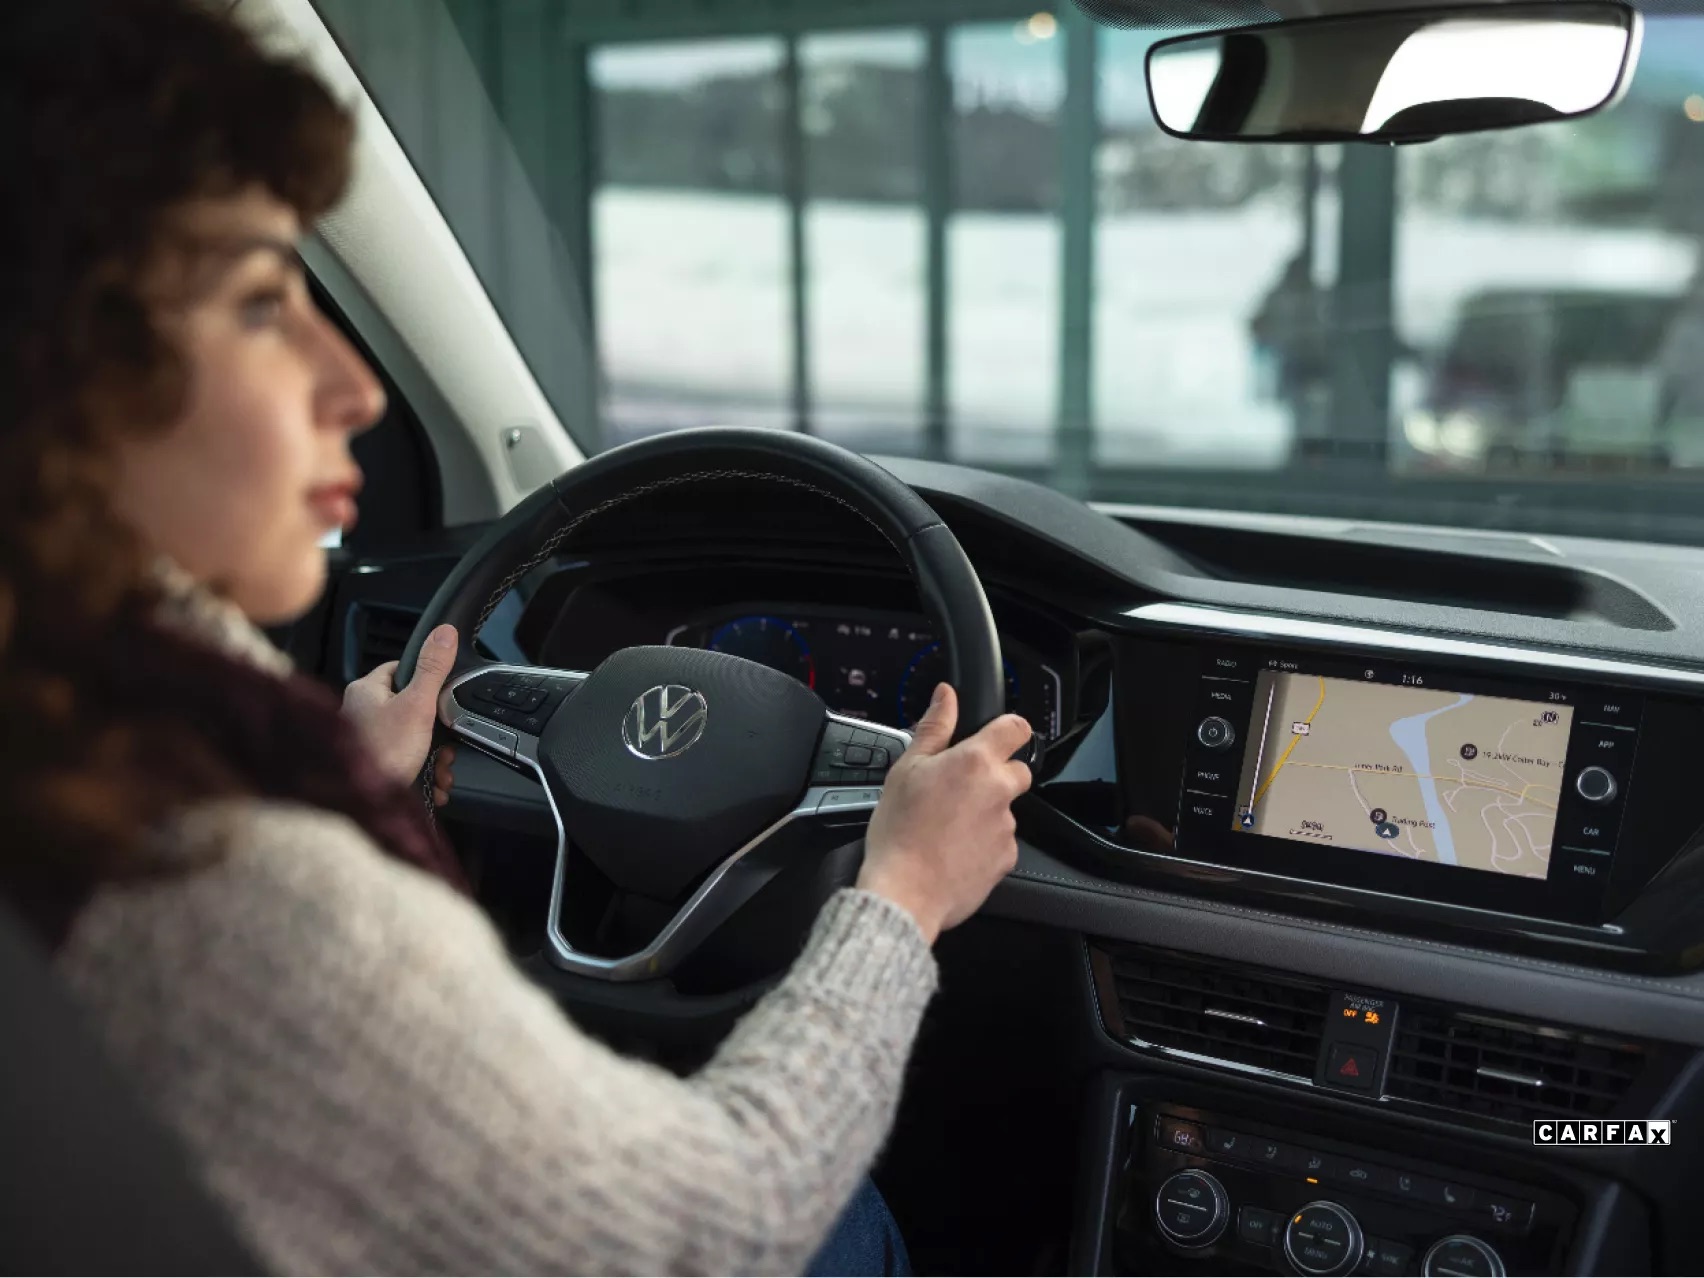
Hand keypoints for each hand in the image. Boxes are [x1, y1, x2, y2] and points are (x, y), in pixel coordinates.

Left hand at [342, 623, 459, 800]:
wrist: (359, 803)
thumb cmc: (380, 753)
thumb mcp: (417, 705)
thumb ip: (432, 668)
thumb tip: (443, 633)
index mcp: (367, 690)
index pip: (401, 670)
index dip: (427, 679)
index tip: (443, 693)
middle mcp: (361, 713)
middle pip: (411, 708)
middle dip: (437, 732)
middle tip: (447, 747)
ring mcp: (365, 740)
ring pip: (411, 739)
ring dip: (434, 758)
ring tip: (440, 772)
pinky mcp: (373, 764)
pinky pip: (404, 762)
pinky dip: (422, 773)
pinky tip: (432, 786)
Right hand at [857, 683, 1032, 943]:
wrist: (906, 892)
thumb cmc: (899, 832)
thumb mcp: (906, 769)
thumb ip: (934, 728)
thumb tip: (946, 696)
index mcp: (975, 761)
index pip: (1016, 728)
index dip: (1008, 728)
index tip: (997, 735)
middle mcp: (999, 791)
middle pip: (1017, 770)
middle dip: (995, 774)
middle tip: (958, 789)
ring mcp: (1007, 826)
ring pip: (1005, 808)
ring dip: (986, 811)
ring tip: (947, 826)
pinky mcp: (1007, 858)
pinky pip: (1001, 841)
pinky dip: (984, 842)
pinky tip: (954, 849)